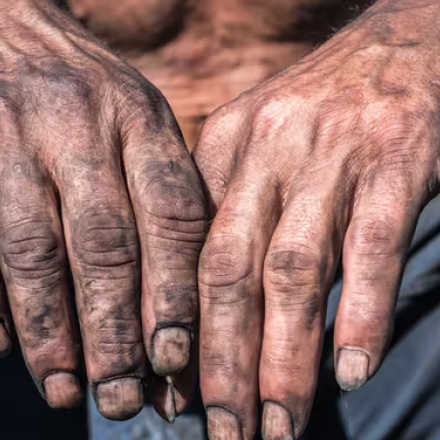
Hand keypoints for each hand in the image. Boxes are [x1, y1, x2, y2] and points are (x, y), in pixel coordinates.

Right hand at [0, 0, 205, 419]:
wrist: (9, 25)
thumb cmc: (90, 90)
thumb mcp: (140, 123)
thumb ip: (164, 193)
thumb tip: (176, 295)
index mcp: (140, 118)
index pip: (173, 216)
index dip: (175, 294)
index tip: (178, 358)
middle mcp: (80, 126)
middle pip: (107, 247)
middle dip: (116, 332)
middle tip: (127, 397)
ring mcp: (12, 137)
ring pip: (36, 256)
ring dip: (54, 333)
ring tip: (70, 392)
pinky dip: (1, 305)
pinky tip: (12, 351)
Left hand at [194, 1, 439, 437]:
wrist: (396, 45)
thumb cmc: (321, 109)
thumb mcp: (259, 143)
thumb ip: (230, 206)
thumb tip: (208, 294)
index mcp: (228, 147)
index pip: (190, 250)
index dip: (183, 326)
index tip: (181, 391)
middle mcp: (270, 152)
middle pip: (231, 270)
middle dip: (224, 359)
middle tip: (223, 430)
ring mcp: (333, 158)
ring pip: (295, 270)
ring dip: (285, 355)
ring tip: (278, 422)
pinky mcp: (396, 164)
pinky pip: (373, 248)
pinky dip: (360, 313)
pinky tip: (349, 372)